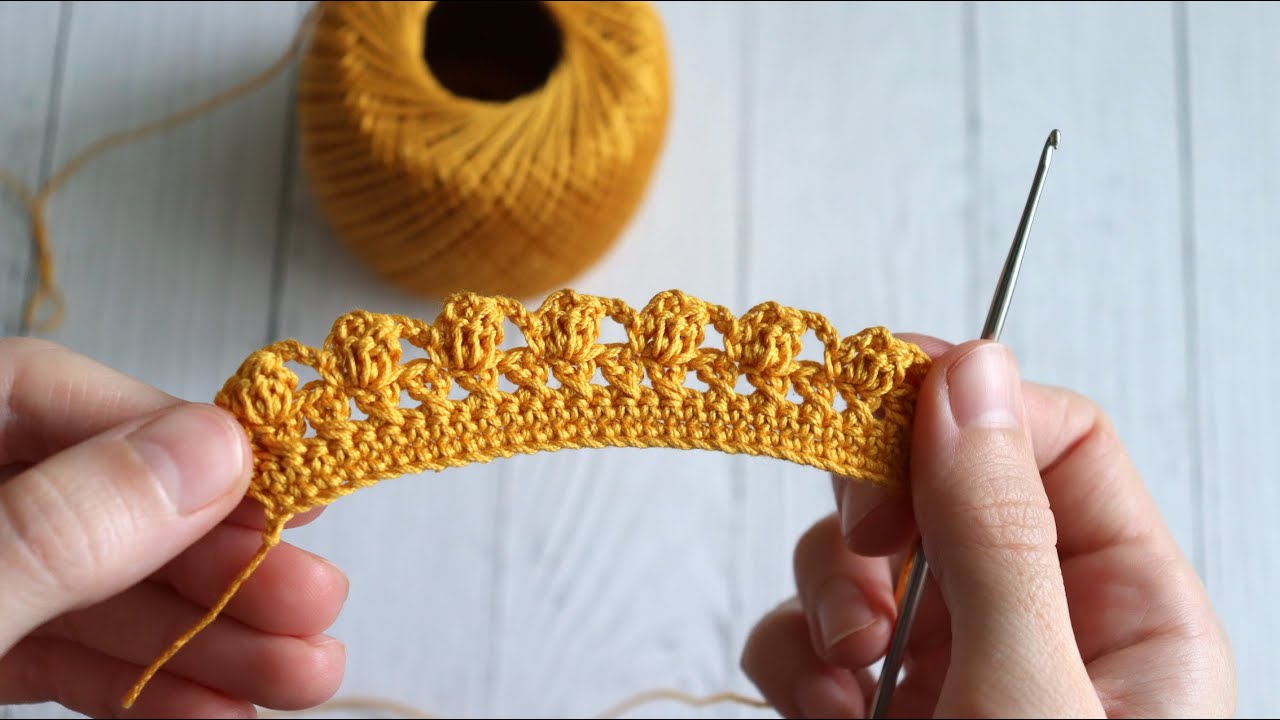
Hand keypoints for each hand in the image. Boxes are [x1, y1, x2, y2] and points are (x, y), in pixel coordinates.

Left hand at [0, 338, 347, 717]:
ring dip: (206, 635)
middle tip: (314, 603)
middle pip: (98, 500)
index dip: (178, 434)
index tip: (280, 489)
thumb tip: (213, 448)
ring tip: (301, 675)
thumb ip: (62, 526)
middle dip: (215, 561)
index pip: (52, 389)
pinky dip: (144, 682)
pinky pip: (64, 654)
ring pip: (95, 590)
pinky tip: (220, 708)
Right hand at [741, 337, 1234, 717]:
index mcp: (1128, 610)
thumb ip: (997, 537)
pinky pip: (808, 633)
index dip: (961, 407)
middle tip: (864, 548)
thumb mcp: (1032, 692)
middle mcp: (1038, 623)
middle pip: (940, 483)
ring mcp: (952, 663)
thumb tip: (969, 371)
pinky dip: (794, 658)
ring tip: (848, 670)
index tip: (871, 409)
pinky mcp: (875, 702)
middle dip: (876, 510)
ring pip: (858, 556)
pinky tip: (825, 710)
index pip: (1053, 439)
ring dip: (827, 596)